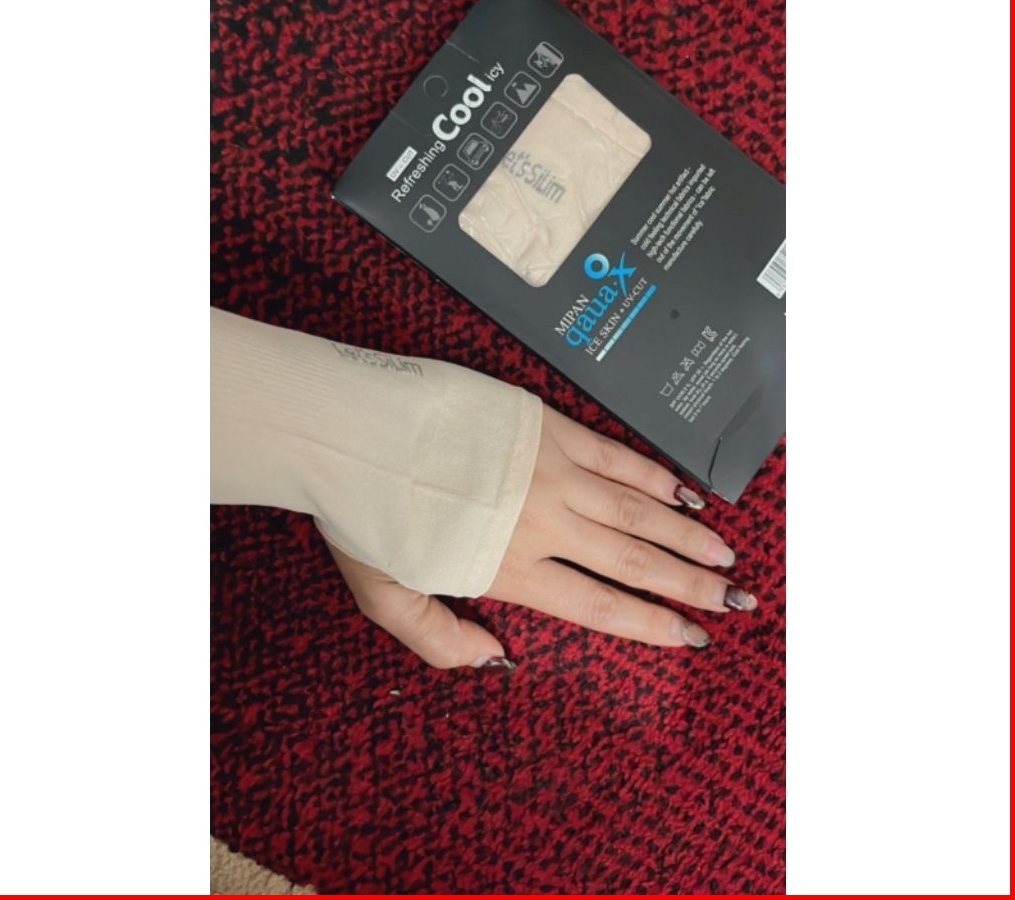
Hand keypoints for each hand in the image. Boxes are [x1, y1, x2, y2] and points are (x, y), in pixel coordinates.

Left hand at [329, 406, 755, 667]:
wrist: (351, 430)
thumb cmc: (362, 513)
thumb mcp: (384, 596)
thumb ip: (439, 639)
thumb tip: (496, 658)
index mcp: (509, 567)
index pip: (599, 604)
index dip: (653, 624)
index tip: (692, 635)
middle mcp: (542, 522)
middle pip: (633, 560)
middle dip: (689, 584)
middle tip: (734, 599)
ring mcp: (550, 472)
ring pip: (635, 510)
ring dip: (685, 534)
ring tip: (724, 554)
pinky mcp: (546, 428)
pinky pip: (614, 456)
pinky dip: (653, 476)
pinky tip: (682, 491)